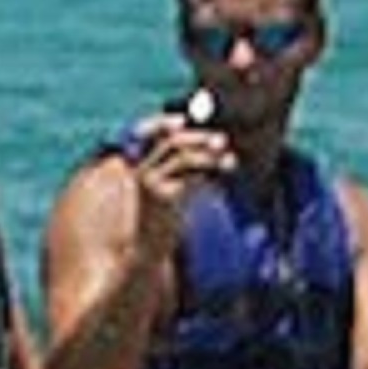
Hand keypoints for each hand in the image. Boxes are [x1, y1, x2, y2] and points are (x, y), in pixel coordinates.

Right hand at [114, 115, 230, 245]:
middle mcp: (140, 170)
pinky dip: (209, 173)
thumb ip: (185, 167)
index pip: (145, 134)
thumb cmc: (162, 216)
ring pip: (184, 157)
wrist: (149, 247)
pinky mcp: (162, 197)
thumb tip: (214, 146)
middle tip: (221, 141)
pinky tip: (221, 175)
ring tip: (228, 162)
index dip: (160, 123)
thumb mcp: (169, 187)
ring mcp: (150, 183)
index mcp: (139, 163)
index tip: (182, 120)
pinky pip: (190, 177)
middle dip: (199, 138)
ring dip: (210, 156)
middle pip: (172, 142)